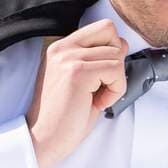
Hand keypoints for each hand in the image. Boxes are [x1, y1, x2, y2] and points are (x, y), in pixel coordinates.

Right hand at [24, 20, 127, 167]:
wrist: (45, 139)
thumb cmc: (64, 116)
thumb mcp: (80, 80)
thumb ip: (97, 58)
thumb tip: (122, 44)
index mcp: (60, 48)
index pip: (102, 28)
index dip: (112, 48)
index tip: (100, 76)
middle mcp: (61, 49)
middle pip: (112, 34)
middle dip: (116, 61)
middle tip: (101, 85)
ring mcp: (68, 59)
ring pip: (117, 54)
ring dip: (116, 80)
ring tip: (96, 98)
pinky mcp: (77, 73)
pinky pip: (116, 70)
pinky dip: (115, 90)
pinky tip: (97, 102)